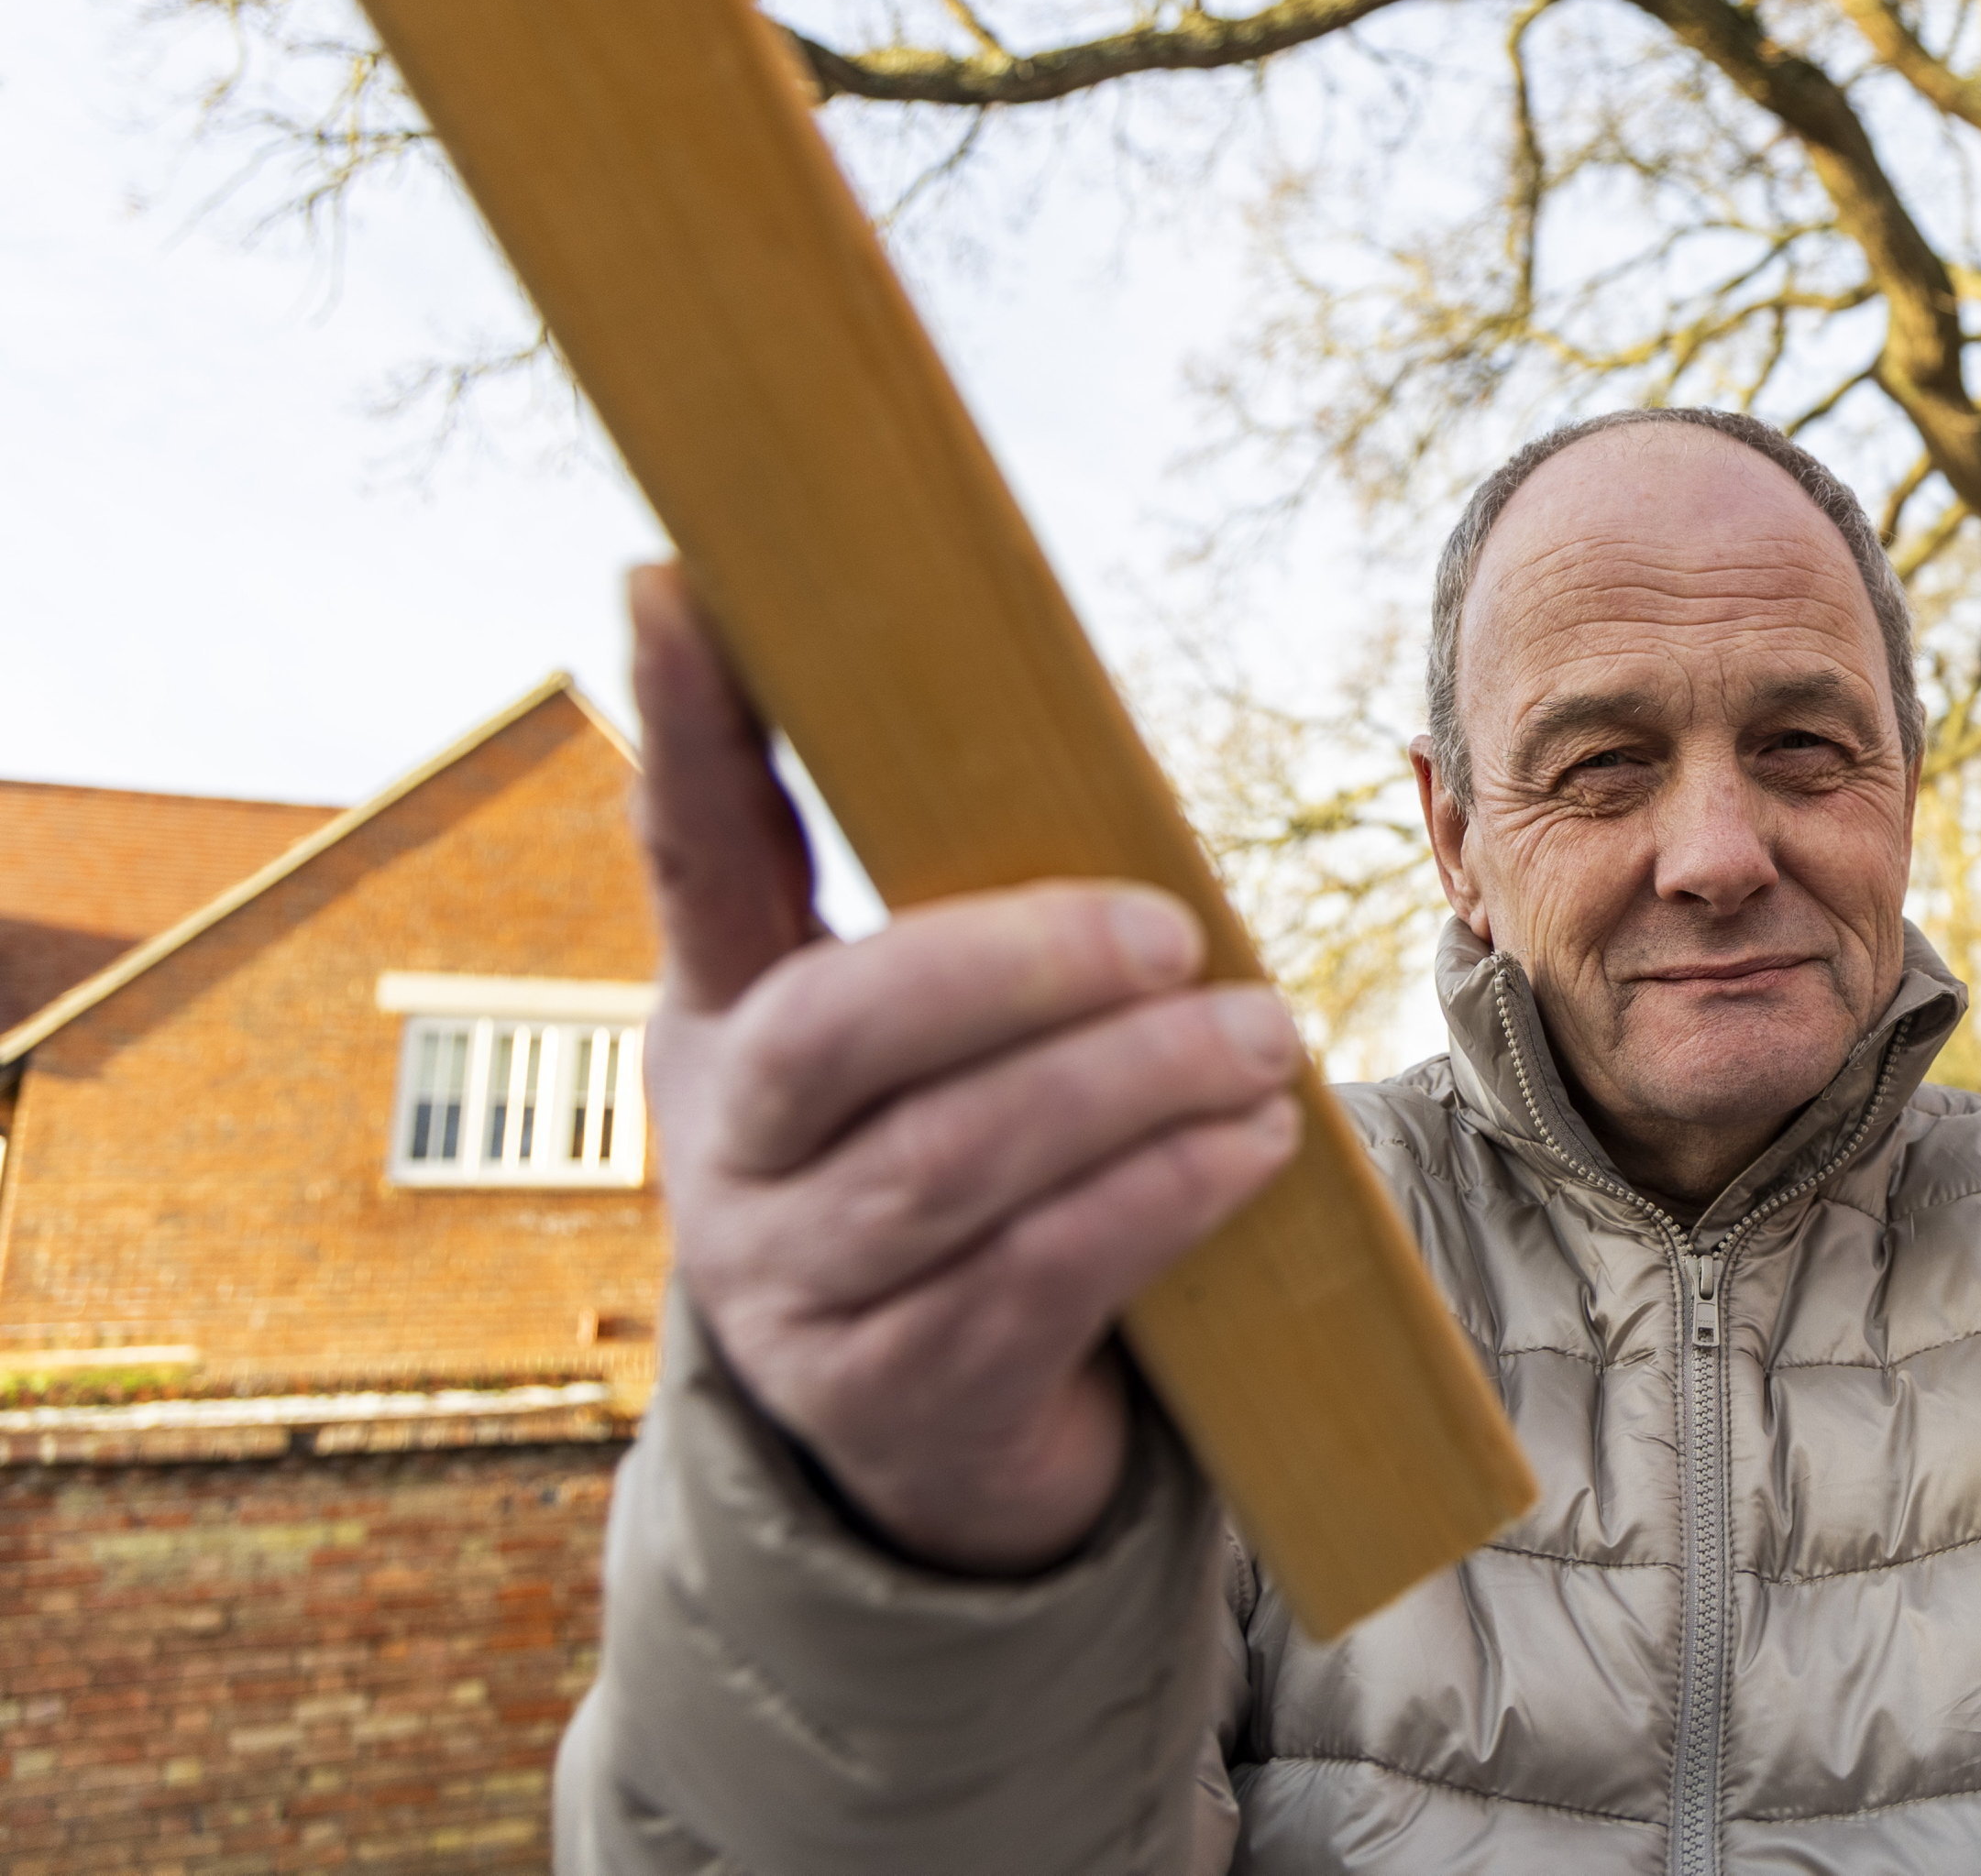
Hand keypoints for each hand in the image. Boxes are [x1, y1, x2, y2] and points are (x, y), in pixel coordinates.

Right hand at [627, 566, 1304, 1571]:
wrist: (961, 1442)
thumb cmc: (979, 1175)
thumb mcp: (937, 1050)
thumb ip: (972, 912)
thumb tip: (1038, 700)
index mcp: (726, 1023)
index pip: (689, 854)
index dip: (681, 727)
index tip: (675, 581)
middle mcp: (728, 1154)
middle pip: (835, 1033)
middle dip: (1016, 967)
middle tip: (1173, 930)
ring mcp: (796, 1290)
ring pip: (953, 1162)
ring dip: (1129, 1085)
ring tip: (1261, 1037)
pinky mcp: (901, 1397)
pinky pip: (1035, 1278)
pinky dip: (1157, 1197)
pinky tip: (1250, 1145)